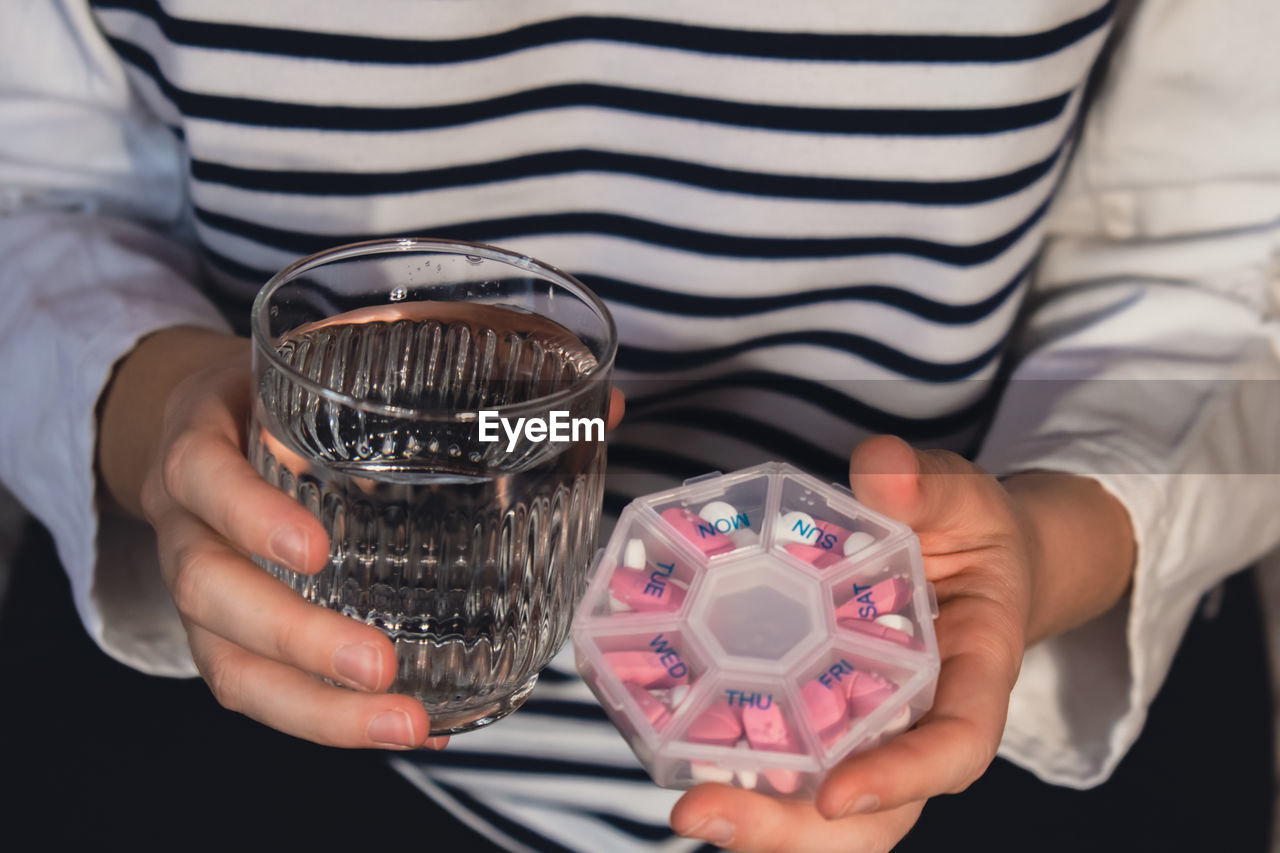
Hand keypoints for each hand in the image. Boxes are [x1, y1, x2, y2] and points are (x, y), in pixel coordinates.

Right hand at [99, 328, 439, 747]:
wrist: (197, 424)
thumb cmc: (282, 397)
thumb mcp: (326, 368)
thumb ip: (449, 377)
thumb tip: (608, 410)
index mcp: (207, 443)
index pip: (204, 476)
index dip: (250, 513)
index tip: (314, 549)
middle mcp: (190, 524)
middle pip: (208, 591)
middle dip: (294, 637)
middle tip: (381, 667)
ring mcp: (204, 586)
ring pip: (226, 662)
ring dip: (314, 707)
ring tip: (405, 726)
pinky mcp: (226, 632)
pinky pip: (258, 687)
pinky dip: (328, 719)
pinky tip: (408, 728)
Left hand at [670, 435, 1134, 850]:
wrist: (964, 554)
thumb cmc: (969, 532)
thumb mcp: (963, 497)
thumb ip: (929, 485)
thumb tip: (880, 466)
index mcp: (974, 674)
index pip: (956, 747)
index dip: (902, 779)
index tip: (837, 795)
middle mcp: (919, 721)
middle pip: (877, 813)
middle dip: (795, 830)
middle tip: (705, 813)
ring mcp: (868, 729)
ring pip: (825, 810)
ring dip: (757, 820)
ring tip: (687, 806)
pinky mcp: (822, 715)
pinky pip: (788, 761)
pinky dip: (739, 772)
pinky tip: (680, 757)